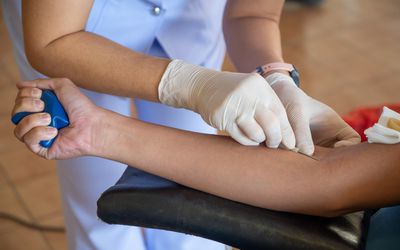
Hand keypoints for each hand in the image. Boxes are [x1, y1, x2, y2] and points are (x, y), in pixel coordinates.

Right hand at [12, 78, 103, 159]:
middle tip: (44, 106)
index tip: (40, 94)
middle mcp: (38, 123)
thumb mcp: (62, 86)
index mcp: (41, 109)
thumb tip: (19, 85)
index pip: (19, 102)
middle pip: (15, 114)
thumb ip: (40, 83)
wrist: (91, 124)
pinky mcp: (42, 149)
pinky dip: (39, 133)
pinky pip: (27, 140)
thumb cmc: (81, 106)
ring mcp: (39, 137)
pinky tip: (54, 132)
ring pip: (18, 129)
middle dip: (26, 106)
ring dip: (33, 120)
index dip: (25, 96)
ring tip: (50, 119)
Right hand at [158, 60, 295, 148]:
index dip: (287, 130)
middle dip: (276, 139)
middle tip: (275, 145)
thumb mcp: (252, 90)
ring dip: (259, 140)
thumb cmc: (235, 92)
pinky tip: (248, 139)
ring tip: (259, 140)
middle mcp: (248, 95)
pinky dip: (247, 141)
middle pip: (271, 124)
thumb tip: (287, 134)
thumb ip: (268, 106)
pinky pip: (240, 137)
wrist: (204, 86)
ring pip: (256, 133)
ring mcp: (234, 107)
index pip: (280, 112)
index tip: (292, 143)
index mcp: (260, 87)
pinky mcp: (222, 118)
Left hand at [266, 72, 360, 154]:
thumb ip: (302, 131)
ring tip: (303, 161)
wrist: (275, 99)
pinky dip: (302, 162)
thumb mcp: (297, 113)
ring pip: (322, 161)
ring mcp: (316, 146)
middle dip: (331, 161)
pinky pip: (306, 161)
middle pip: (338, 155)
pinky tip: (293, 160)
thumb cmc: (291, 100)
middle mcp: (328, 138)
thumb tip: (307, 152)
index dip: (349, 147)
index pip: (353, 140)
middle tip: (317, 162)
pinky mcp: (301, 151)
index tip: (335, 147)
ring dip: (315, 164)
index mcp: (335, 126)